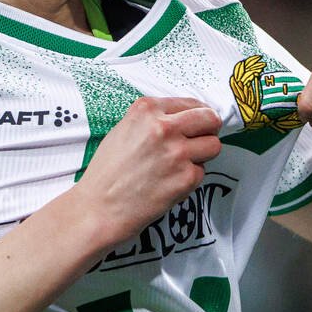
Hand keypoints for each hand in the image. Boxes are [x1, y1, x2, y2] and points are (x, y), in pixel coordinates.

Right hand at [75, 96, 222, 240]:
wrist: (98, 207)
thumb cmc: (107, 173)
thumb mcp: (123, 130)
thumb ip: (153, 120)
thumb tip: (182, 119)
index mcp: (147, 110)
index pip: (191, 103)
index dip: (197, 116)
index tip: (197, 124)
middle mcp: (164, 127)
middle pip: (210, 119)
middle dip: (208, 130)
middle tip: (200, 141)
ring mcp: (177, 152)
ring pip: (213, 146)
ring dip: (202, 155)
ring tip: (181, 165)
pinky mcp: (186, 177)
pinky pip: (202, 172)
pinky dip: (190, 178)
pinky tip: (169, 182)